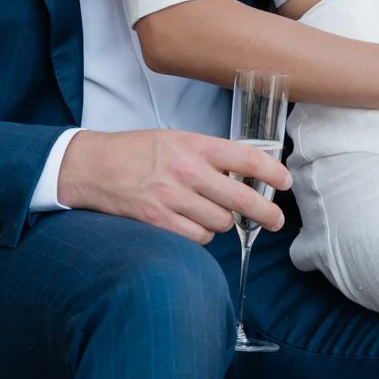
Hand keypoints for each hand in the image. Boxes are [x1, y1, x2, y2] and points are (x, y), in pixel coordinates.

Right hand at [57, 129, 290, 242]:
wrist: (93, 167)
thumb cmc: (137, 152)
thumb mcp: (176, 140)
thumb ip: (209, 155)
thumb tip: (246, 175)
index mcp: (195, 145)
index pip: (247, 159)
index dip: (273, 173)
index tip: (285, 182)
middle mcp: (187, 171)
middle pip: (243, 200)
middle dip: (266, 214)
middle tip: (275, 220)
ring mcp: (172, 198)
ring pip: (221, 223)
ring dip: (223, 223)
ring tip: (210, 213)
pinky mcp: (158, 221)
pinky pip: (197, 238)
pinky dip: (201, 236)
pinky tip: (192, 224)